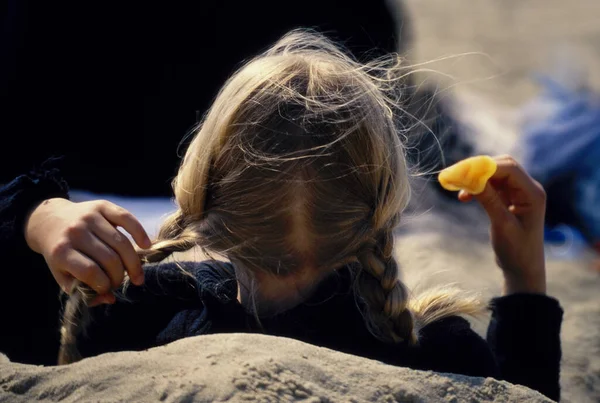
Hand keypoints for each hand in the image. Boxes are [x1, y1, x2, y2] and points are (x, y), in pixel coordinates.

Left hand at [25, 198, 151, 304]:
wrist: (51, 221)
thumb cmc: (61, 254)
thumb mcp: (63, 275)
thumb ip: (83, 291)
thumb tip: (110, 299)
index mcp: (61, 251)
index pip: (90, 272)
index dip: (104, 285)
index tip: (107, 290)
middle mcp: (75, 232)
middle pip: (109, 259)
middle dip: (120, 276)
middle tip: (121, 283)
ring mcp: (90, 217)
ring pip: (122, 243)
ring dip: (133, 263)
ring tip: (135, 275)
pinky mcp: (102, 206)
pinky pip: (127, 218)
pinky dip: (140, 233)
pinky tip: (146, 246)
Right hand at [458, 155, 546, 294]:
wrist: (523, 270)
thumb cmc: (516, 251)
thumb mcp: (501, 225)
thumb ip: (488, 199)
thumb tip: (471, 178)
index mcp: (532, 193)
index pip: (509, 168)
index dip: (485, 166)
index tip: (461, 172)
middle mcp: (528, 189)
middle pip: (502, 167)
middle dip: (479, 169)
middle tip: (456, 175)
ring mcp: (519, 194)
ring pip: (495, 175)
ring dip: (476, 179)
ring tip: (457, 187)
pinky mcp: (510, 200)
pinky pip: (492, 186)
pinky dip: (478, 188)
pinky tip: (464, 197)